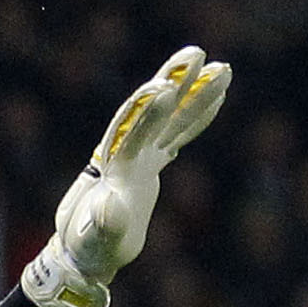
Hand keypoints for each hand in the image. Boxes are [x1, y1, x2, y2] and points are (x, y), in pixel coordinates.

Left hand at [22, 45, 232, 306]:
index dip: (148, 115)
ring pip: (170, 118)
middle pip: (152, 113)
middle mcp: (126, 154)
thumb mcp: (95, 242)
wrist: (85, 252)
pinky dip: (196, 116)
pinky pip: (177, 134)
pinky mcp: (150, 163)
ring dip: (193, 92)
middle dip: (173, 84)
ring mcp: (139, 156)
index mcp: (112, 170)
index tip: (164, 88)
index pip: (132, 135)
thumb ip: (104, 224)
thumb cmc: (90, 250)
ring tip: (222, 67)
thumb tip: (109, 206)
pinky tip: (218, 95)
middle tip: (195, 55)